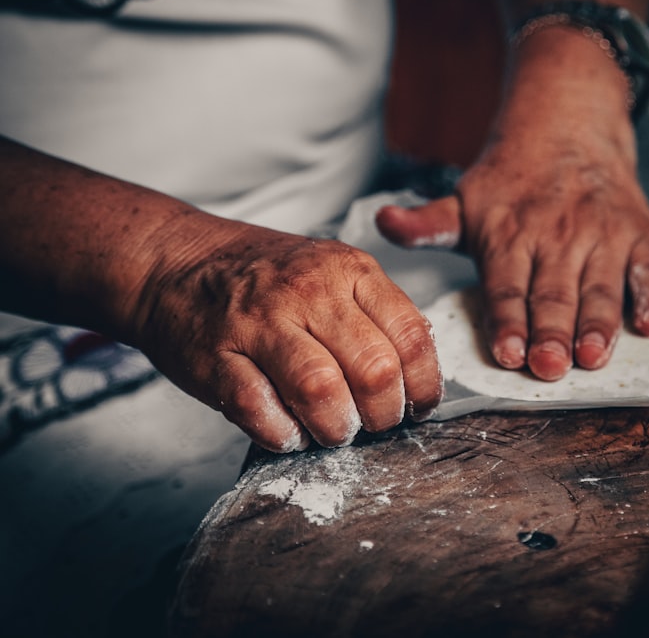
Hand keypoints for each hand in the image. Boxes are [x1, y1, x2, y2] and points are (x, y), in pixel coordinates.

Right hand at [130, 221, 441, 452]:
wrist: (176, 263)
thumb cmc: (264, 279)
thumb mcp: (332, 273)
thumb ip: (374, 315)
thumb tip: (417, 379)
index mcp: (349, 269)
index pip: (411, 335)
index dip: (424, 385)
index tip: (418, 407)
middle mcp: (309, 291)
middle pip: (374, 370)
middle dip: (383, 415)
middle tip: (373, 424)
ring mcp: (260, 323)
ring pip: (321, 390)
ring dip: (336, 427)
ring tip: (333, 430)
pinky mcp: (216, 357)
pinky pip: (260, 410)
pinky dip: (283, 434)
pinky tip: (289, 431)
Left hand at [376, 40, 648, 380]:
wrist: (569, 125)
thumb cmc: (512, 182)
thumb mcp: (465, 200)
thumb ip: (428, 223)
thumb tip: (383, 223)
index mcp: (510, 234)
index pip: (507, 286)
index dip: (508, 321)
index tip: (508, 353)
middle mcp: (557, 236)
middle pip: (554, 293)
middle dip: (553, 333)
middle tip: (551, 367)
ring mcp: (602, 235)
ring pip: (601, 286)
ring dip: (599, 323)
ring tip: (594, 356)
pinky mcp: (640, 234)